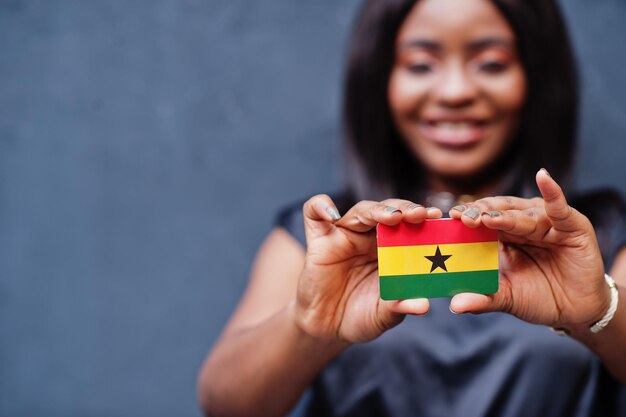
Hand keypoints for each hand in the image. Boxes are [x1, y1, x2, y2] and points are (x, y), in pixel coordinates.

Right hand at [294, 196, 440, 342]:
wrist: (327, 328)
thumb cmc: (360, 316)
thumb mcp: (383, 315)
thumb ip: (399, 307)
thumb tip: (423, 305)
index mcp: (393, 249)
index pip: (409, 225)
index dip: (423, 220)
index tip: (437, 218)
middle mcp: (370, 237)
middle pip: (388, 211)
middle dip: (405, 209)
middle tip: (420, 215)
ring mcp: (344, 235)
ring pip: (361, 210)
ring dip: (377, 210)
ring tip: (392, 217)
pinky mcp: (318, 240)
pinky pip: (313, 213)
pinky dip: (321, 206)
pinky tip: (332, 214)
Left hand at [448, 169, 610, 330]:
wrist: (576, 310)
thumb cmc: (538, 297)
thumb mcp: (507, 298)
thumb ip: (483, 299)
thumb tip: (455, 305)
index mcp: (501, 236)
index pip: (480, 220)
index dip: (467, 217)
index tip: (450, 218)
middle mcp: (521, 224)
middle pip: (498, 211)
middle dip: (480, 213)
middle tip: (464, 218)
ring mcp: (546, 223)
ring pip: (523, 214)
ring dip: (505, 214)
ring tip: (489, 217)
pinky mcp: (572, 226)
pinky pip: (560, 208)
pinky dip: (553, 192)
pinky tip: (543, 177)